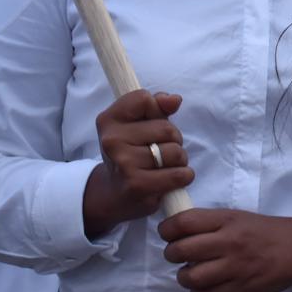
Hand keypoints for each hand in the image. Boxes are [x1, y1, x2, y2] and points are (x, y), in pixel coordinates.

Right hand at [82, 90, 192, 238]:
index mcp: (109, 120)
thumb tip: (175, 100)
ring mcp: (124, 163)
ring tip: (164, 166)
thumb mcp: (136, 123)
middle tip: (159, 151)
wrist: (113, 193)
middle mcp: (112, 141)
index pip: (144, 99)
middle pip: (167, 128)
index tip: (150, 125)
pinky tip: (169, 180)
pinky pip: (178, 174)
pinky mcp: (138, 186)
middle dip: (173, 140)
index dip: (157, 111)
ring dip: (179, 160)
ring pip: (175, 152)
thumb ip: (157, 106)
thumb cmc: (131, 152)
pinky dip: (183, 176)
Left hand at [159, 210, 291, 291]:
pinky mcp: (241, 288)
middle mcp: (229, 242)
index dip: (167, 229)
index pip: (184, 222)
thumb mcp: (237, 216)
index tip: (167, 234)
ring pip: (192, 277)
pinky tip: (203, 287)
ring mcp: (235, 267)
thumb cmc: (264, 231)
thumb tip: (178, 231)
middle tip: (177, 255)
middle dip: (172, 254)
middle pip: (182, 250)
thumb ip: (210, 223)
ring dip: (184, 277)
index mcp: (226, 220)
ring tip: (190, 273)